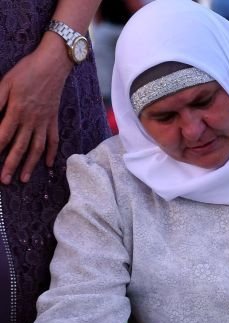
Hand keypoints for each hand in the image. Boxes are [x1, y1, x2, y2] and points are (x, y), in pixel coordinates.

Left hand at [0, 36, 72, 184]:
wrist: (53, 64)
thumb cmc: (26, 71)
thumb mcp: (5, 83)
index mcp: (17, 111)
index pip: (3, 136)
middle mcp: (32, 121)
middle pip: (19, 147)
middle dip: (11, 166)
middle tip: (4, 181)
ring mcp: (44, 122)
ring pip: (36, 148)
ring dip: (29, 165)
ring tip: (24, 179)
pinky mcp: (53, 119)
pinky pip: (53, 140)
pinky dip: (51, 153)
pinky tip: (48, 165)